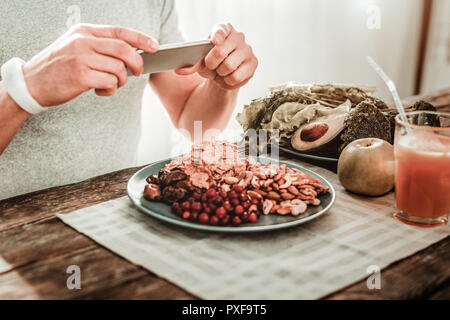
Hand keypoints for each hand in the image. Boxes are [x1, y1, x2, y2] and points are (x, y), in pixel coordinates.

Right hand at [22, 23, 158, 106]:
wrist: (33, 82)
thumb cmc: (60, 67)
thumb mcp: (77, 47)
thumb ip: (100, 46)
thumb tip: (132, 52)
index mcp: (85, 31)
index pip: (120, 31)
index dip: (141, 38)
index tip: (155, 46)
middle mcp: (83, 41)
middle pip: (124, 50)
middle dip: (137, 63)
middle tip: (137, 72)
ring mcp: (81, 57)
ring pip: (118, 68)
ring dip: (121, 81)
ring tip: (110, 84)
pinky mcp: (80, 76)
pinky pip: (110, 82)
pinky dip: (110, 89)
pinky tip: (101, 90)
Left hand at [175, 23, 257, 89]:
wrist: (224, 73)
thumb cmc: (211, 62)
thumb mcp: (199, 61)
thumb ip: (191, 64)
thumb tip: (178, 70)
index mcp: (224, 30)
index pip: (221, 29)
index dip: (217, 35)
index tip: (214, 41)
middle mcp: (238, 37)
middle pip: (220, 53)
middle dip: (211, 64)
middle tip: (211, 67)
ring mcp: (248, 49)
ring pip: (229, 67)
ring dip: (220, 74)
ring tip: (219, 73)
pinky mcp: (253, 63)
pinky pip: (236, 77)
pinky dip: (227, 82)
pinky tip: (227, 79)